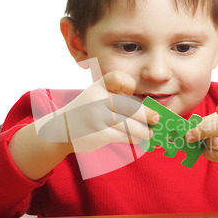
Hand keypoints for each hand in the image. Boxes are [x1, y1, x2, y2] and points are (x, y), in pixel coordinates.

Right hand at [37, 71, 158, 152]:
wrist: (61, 128)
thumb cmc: (87, 112)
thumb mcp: (96, 96)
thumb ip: (117, 98)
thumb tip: (149, 111)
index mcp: (98, 86)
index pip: (116, 78)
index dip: (128, 83)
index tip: (133, 90)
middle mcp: (97, 99)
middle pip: (130, 106)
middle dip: (147, 114)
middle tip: (157, 119)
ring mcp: (97, 117)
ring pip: (128, 124)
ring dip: (143, 130)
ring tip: (150, 133)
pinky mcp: (98, 133)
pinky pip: (122, 136)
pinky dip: (133, 139)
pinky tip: (137, 139)